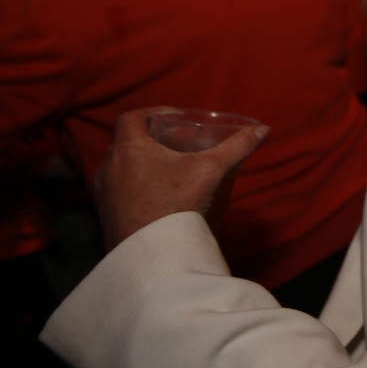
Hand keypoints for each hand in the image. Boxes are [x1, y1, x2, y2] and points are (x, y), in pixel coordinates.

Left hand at [94, 107, 268, 249]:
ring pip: (121, 170)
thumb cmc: (176, 204)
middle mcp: (108, 169)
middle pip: (126, 143)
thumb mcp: (211, 171)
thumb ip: (236, 147)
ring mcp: (104, 196)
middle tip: (176, 144)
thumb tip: (262, 130)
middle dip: (151, 140)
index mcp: (128, 150)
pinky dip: (136, 188)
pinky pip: (119, 193)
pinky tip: (159, 199)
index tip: (174, 118)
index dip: (153, 112)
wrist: (153, 254)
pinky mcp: (106, 218)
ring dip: (142, 165)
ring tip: (169, 172)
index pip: (131, 118)